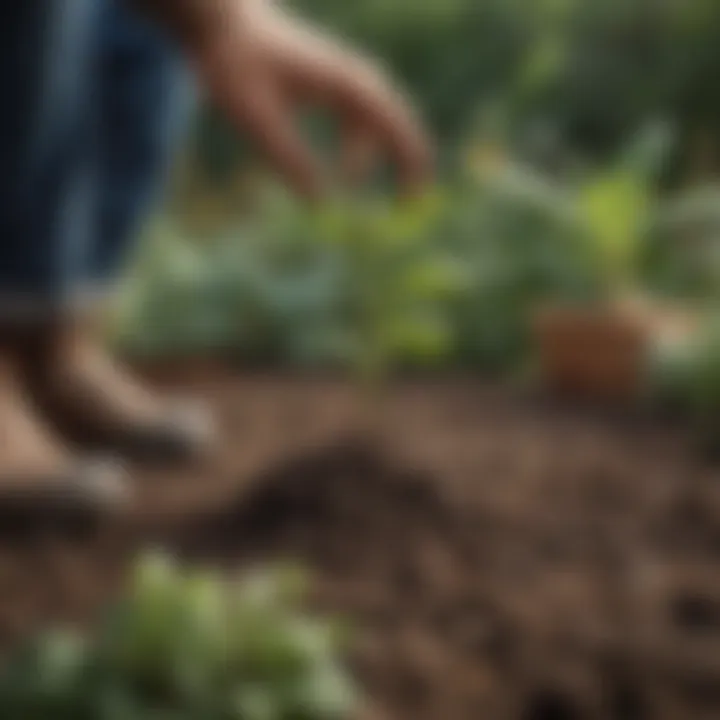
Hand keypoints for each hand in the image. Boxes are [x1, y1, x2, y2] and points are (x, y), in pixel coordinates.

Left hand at [183, 0, 433, 198]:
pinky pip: (360, 116)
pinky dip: (364, 145)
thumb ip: (288, 158)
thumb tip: (319, 202)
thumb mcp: (257, 119)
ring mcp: (342, 77)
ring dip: (390, 152)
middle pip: (396, 119)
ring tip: (397, 189)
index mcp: (340, 81)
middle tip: (415, 200)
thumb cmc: (235, 65)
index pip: (390, 121)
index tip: (408, 196)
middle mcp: (350, 76)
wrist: (221, 22)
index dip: (407, 156)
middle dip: (410, 157)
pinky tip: (350, 170)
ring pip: (381, 119)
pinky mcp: (328, 82)